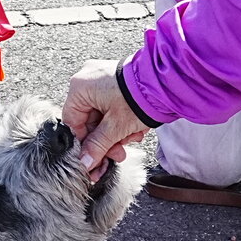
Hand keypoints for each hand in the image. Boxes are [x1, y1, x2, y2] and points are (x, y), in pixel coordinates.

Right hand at [62, 57, 149, 179]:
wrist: (168, 81)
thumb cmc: (140, 96)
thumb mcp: (116, 127)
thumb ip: (97, 147)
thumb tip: (85, 163)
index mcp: (79, 87)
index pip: (72, 122)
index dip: (83, 143)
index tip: (93, 158)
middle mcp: (88, 78)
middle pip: (89, 120)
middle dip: (106, 140)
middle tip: (117, 154)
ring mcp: (103, 77)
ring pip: (103, 114)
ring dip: (116, 132)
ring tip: (132, 138)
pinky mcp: (118, 80)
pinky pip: (112, 105)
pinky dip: (122, 119)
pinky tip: (135, 127)